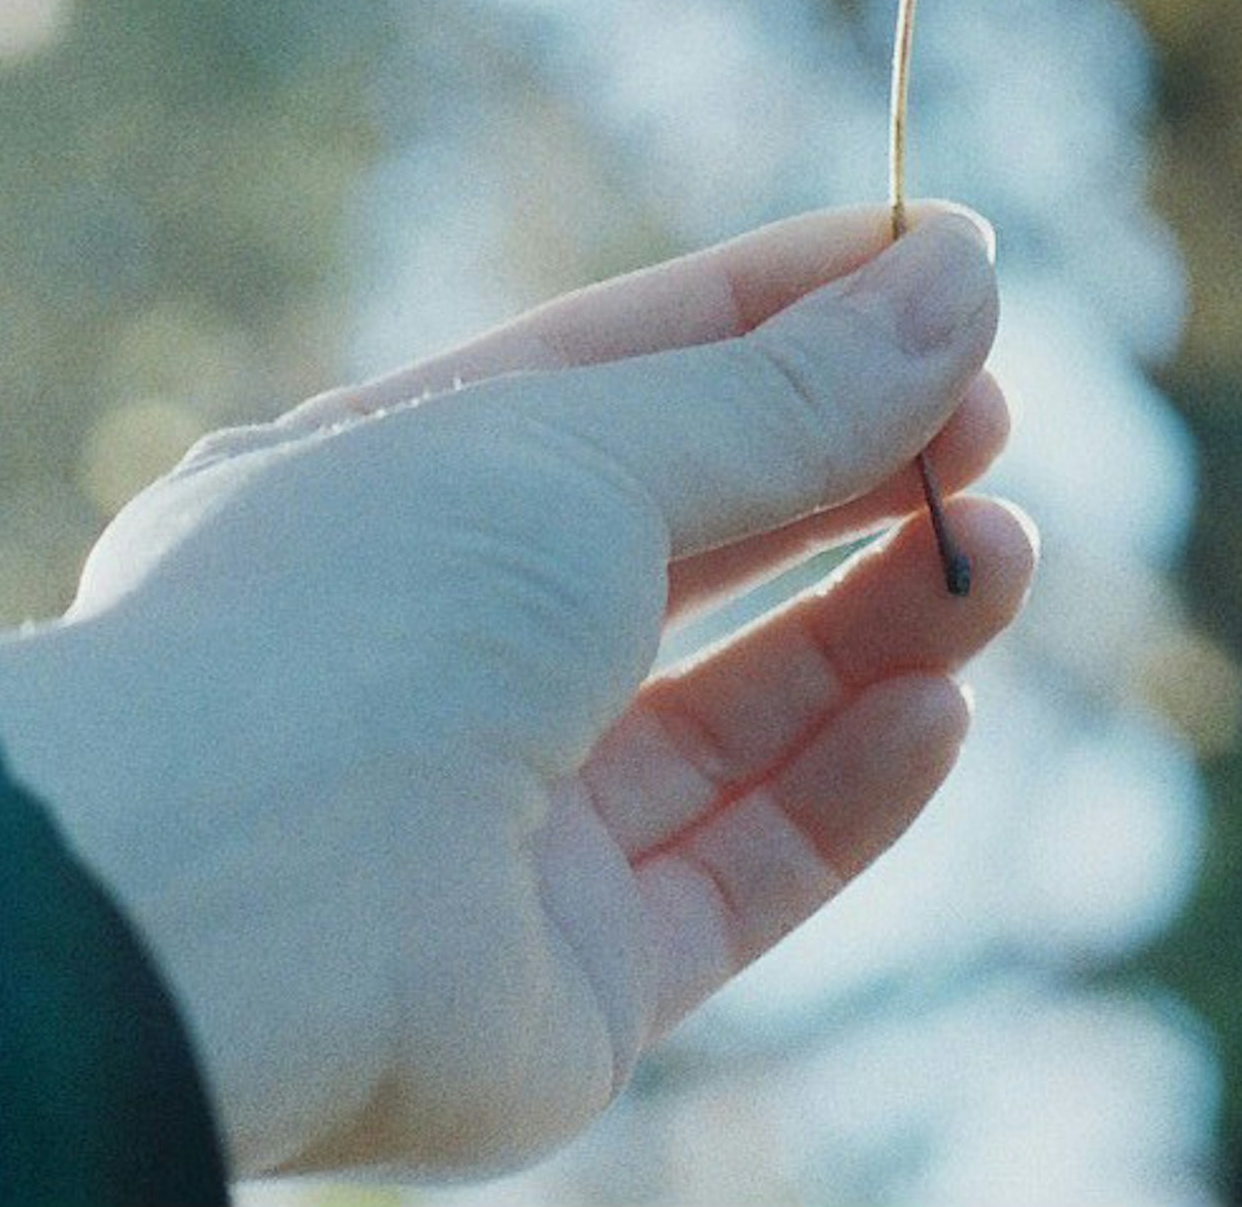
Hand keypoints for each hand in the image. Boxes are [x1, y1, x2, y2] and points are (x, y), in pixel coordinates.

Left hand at [0, 205, 1029, 1179]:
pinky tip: (943, 701)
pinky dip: (855, 782)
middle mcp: (441, 649)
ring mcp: (506, 818)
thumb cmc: (365, 614)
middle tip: (998, 414)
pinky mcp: (576, 977)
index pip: (623, 371)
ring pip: (740, 705)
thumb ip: (791, 391)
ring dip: (883, 620)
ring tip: (1003, 549)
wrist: (238, 903)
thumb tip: (961, 273)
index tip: (944, 263)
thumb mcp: (590, 443)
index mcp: (391, 486)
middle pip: (696, 542)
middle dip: (853, 469)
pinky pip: (746, 863)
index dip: (788, 314)